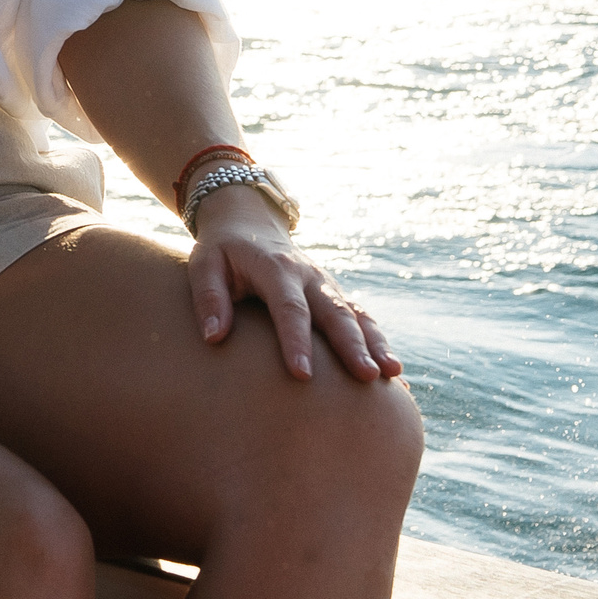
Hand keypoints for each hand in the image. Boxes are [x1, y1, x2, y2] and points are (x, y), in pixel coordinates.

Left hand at [185, 183, 400, 382]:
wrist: (250, 221)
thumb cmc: (222, 251)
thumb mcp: (204, 265)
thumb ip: (209, 298)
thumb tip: (214, 338)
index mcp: (276, 268)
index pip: (289, 308)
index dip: (296, 341)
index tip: (303, 376)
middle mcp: (308, 275)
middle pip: (335, 312)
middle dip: (352, 345)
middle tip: (367, 377)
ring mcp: (326, 284)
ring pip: (356, 314)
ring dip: (375, 343)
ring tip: (392, 375)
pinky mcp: (334, 293)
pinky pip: (361, 318)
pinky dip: (379, 343)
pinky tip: (393, 375)